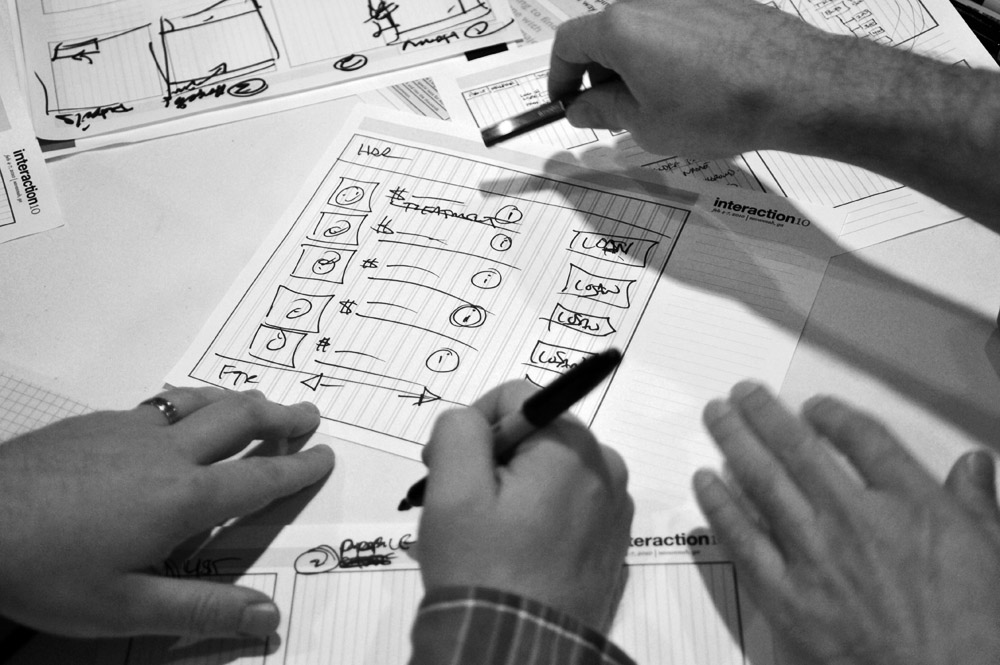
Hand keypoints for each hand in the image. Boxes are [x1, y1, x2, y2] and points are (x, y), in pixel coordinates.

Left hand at [0, 387, 333, 638]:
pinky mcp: (98, 422)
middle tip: (308, 414)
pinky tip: (178, 418)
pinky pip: (162, 406)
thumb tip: (268, 618)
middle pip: (240, 419)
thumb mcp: (125, 608)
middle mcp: (168, 453)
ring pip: (201, 401)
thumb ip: (202, 610)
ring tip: (257, 403)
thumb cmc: (49, 570)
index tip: (326, 456)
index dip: (300, 467)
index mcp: (185, 497)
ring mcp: (130, 430)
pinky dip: (192, 405)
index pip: (261, 477)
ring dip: (239, 401)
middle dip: (281, 414)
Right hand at [416, 380, 632, 630]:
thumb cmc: (483, 567)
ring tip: (488, 533)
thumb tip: (472, 417)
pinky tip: (516, 551)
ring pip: (551, 469)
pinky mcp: (613, 540)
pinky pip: (570, 504)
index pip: (516, 397)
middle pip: (536, 433)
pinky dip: (539, 514)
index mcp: (573, 446)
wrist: (521, 651)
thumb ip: (458, 430)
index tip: (448, 468)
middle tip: (464, 504)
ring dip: (514, 487)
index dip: (473, 425)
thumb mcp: (452, 490)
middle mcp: (606, 467)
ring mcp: (615, 507)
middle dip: (494, 458)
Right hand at [548, 0, 846, 157]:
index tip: (566, 102)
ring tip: (660, 109)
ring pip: (644, 34)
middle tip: (612, 115)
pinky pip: (679, 31)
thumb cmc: (719, 108)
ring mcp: (687, 1)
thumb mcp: (645, 124)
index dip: (559, 77)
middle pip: (605, 36)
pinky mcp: (720, 6)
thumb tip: (580, 106)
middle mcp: (650, 4)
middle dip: (601, 76)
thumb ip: (603, 110)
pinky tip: (693, 92)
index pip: (568, 44)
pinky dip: (671, 58)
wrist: (795, 87)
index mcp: (620, 29)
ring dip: (637, 69)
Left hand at [693, 381, 999, 664]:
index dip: (833, 414)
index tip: (813, 405)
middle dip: (765, 414)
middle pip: (799, 449)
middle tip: (741, 393)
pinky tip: (705, 481)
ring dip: (735, 442)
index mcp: (910, 503)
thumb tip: (974, 461)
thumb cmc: (974, 625)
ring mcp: (816, 554)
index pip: (863, 438)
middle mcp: (855, 518)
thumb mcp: (992, 553)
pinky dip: (720, 505)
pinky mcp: (787, 593)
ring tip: (716, 416)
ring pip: (763, 483)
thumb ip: (977, 502)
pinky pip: (743, 539)